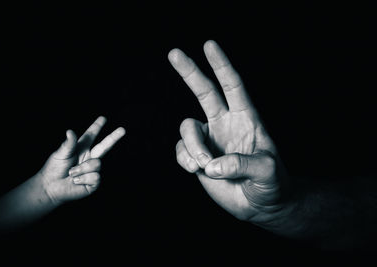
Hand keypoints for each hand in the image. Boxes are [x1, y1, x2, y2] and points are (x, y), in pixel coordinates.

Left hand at [39, 116, 124, 204]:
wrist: (51, 187)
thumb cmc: (54, 169)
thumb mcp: (60, 154)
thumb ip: (68, 144)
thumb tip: (70, 131)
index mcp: (81, 148)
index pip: (91, 136)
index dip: (97, 127)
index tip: (103, 118)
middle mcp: (89, 158)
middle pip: (104, 146)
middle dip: (114, 137)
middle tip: (123, 129)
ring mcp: (92, 169)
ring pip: (97, 164)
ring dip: (82, 169)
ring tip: (72, 174)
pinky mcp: (94, 182)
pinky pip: (95, 176)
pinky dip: (83, 179)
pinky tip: (76, 181)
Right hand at [169, 40, 287, 222]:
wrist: (260, 205)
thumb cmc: (272, 183)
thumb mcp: (267, 171)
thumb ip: (242, 164)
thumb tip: (212, 164)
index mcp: (246, 118)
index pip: (233, 86)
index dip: (221, 65)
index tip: (209, 45)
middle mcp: (225, 124)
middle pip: (204, 92)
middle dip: (189, 72)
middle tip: (174, 53)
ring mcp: (209, 140)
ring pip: (187, 128)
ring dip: (192, 146)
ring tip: (204, 165)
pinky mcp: (197, 157)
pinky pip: (181, 150)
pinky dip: (185, 159)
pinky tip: (197, 169)